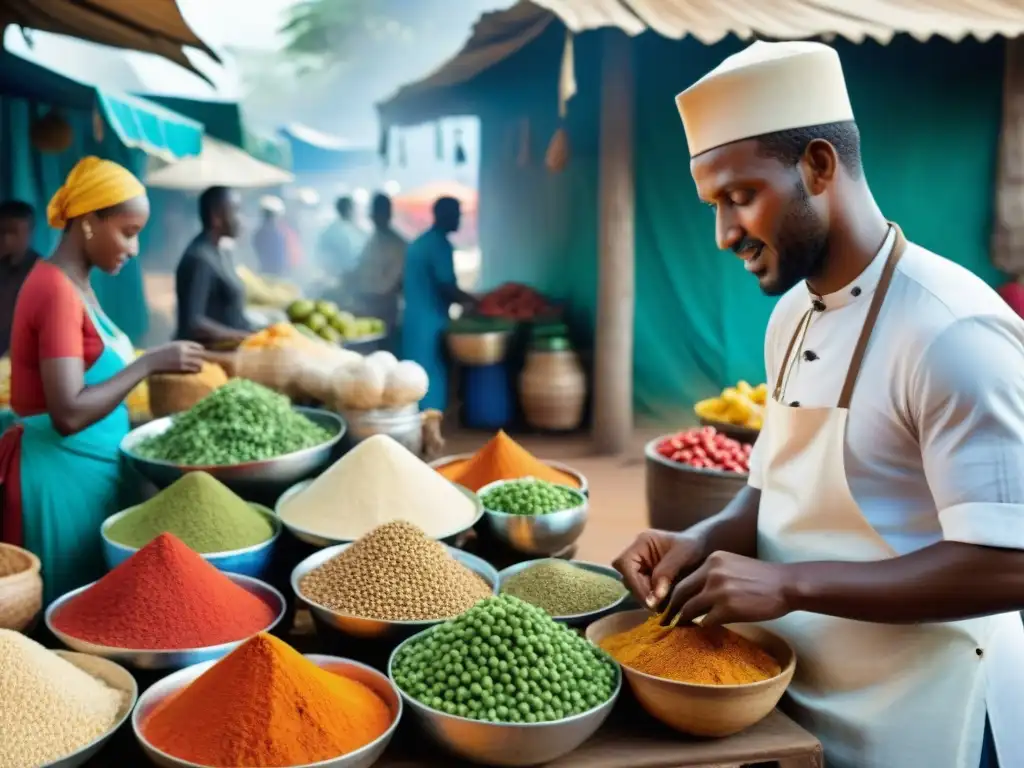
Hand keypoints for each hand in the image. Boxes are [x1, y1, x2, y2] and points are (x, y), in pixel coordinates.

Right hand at [141, 342, 203, 375]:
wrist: (151, 360)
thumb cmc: (161, 352)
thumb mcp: (173, 345)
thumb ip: (183, 346)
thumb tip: (196, 349)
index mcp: (181, 344)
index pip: (197, 346)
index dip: (201, 350)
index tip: (201, 353)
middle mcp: (183, 351)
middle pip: (201, 354)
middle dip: (204, 357)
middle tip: (205, 361)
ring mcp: (182, 359)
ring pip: (199, 362)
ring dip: (201, 364)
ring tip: (200, 366)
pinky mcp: (180, 367)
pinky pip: (193, 369)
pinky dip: (196, 370)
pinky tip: (195, 370)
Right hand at [612, 530, 706, 609]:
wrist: (703, 549)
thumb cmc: (694, 546)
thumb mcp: (683, 555)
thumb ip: (667, 572)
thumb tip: (654, 596)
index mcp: (642, 542)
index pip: (624, 563)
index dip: (634, 582)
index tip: (650, 599)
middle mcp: (636, 554)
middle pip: (626, 578)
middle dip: (641, 593)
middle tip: (658, 607)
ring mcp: (640, 566)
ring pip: (633, 587)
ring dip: (646, 598)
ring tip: (664, 606)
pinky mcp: (646, 578)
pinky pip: (643, 592)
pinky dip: (652, 599)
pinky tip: (665, 604)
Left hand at [662, 550, 794, 626]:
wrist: (786, 585)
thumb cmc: (762, 579)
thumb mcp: (733, 566)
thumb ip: (713, 575)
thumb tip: (696, 594)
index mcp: (712, 560)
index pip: (685, 578)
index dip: (674, 594)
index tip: (668, 605)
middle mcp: (711, 572)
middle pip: (680, 593)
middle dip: (670, 609)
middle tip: (664, 621)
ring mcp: (718, 590)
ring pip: (690, 608)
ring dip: (682, 621)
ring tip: (677, 628)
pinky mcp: (727, 608)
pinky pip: (706, 621)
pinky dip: (701, 627)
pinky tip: (700, 631)